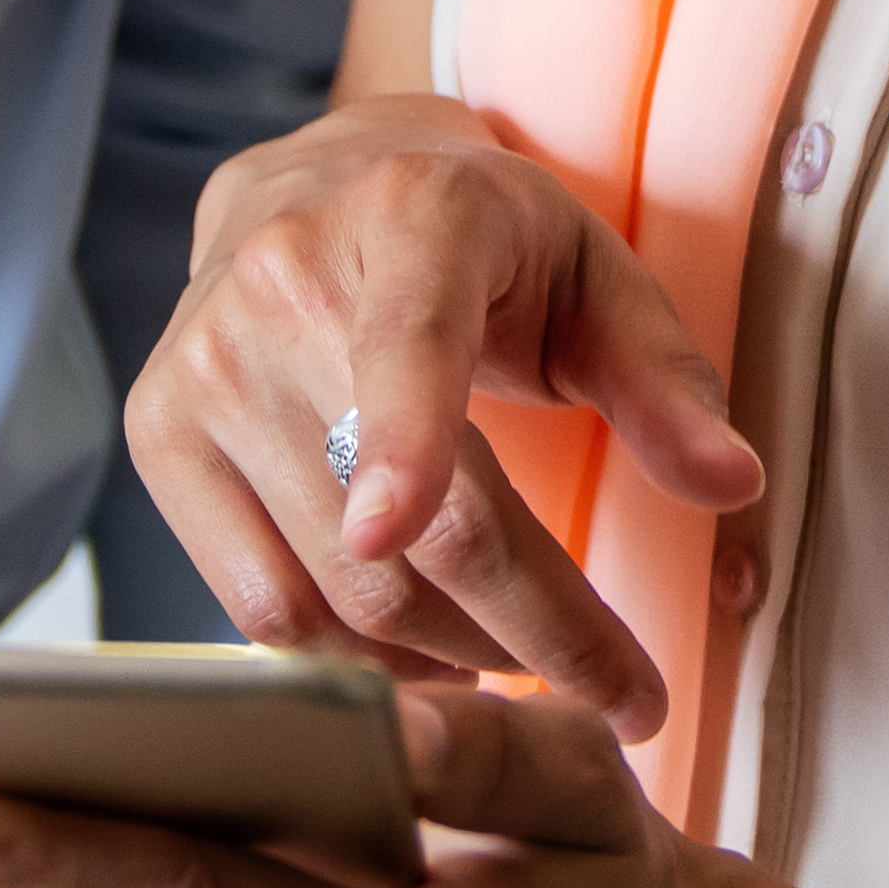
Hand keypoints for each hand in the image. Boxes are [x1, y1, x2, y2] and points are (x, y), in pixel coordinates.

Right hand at [127, 94, 759, 738]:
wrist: (316, 186)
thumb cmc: (483, 244)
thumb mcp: (595, 275)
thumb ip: (666, 380)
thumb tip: (731, 482)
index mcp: (411, 215)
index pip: (405, 339)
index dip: (400, 436)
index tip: (399, 528)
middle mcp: (283, 279)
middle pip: (405, 520)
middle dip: (530, 635)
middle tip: (621, 700)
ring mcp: (203, 362)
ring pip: (335, 586)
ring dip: (451, 663)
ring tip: (526, 668)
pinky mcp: (157, 434)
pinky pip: (259, 606)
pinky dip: (354, 663)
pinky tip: (429, 658)